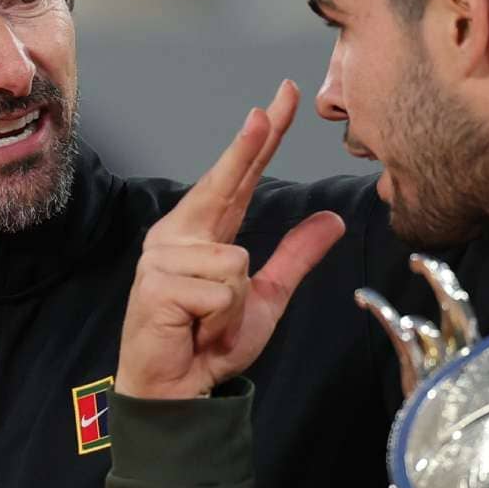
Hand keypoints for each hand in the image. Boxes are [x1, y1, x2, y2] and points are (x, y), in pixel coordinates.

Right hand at [115, 80, 346, 399]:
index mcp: (203, 233)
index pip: (238, 177)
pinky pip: (222, 288)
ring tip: (209, 320)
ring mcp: (164, 258)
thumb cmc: (209, 341)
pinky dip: (221, 316)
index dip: (260, 137)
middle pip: (228, 183)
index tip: (281, 97)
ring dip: (234, 302)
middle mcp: (178, 235)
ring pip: (237, 259)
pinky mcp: (158, 284)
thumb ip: (295, 256)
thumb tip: (330, 221)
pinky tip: (195, 327)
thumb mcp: (266, 295)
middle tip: (278, 99)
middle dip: (251, 145)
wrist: (177, 389)